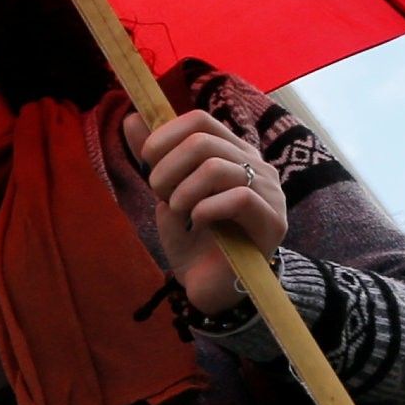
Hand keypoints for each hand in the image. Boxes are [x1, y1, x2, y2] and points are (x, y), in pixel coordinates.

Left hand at [128, 108, 286, 315]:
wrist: (208, 286)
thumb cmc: (191, 238)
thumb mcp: (166, 193)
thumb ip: (155, 158)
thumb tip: (132, 118)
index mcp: (231, 153)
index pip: (200, 121)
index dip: (165, 136)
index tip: (147, 163)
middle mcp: (255, 165)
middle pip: (202, 142)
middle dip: (166, 169)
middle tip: (160, 195)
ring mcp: (268, 192)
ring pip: (216, 168)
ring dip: (182, 192)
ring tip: (179, 212)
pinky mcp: (272, 222)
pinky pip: (238, 198)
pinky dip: (205, 209)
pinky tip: (198, 223)